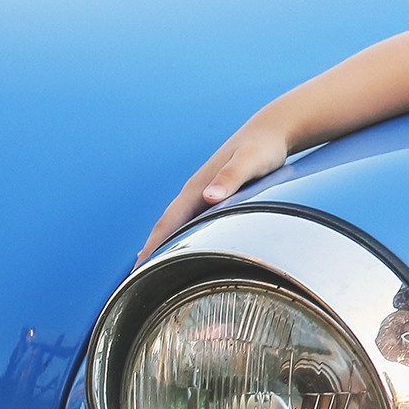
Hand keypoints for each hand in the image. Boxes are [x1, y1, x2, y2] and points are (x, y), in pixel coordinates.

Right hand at [139, 122, 292, 259]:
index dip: (153, 246)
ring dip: (163, 243)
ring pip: (179, 223)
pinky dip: (182, 234)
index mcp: (198, 188)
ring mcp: (205, 193)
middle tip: (136, 278)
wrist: (272, 130)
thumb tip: (208, 196)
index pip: (169, 223)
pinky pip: (193, 220)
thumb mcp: (251, 161)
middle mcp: (197, 191)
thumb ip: (232, 177)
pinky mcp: (217, 195)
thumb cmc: (263, 147)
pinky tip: (183, 243)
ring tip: (151, 266)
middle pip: (168, 225)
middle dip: (151, 249)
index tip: (138, 269)